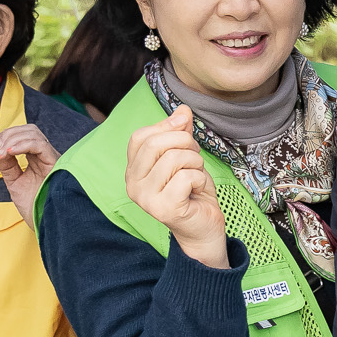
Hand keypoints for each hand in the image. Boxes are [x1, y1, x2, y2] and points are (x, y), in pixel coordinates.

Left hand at [0, 123, 58, 225]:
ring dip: (11, 140)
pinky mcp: (56, 164)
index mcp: (38, 159)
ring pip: (33, 134)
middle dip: (8, 134)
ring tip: (1, 153)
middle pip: (29, 130)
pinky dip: (22, 145)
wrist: (46, 224)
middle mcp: (47, 156)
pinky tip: (10, 152)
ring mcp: (52, 159)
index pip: (24, 135)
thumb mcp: (15, 182)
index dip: (6, 136)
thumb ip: (7, 166)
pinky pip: (40, 145)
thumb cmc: (35, 207)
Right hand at [124, 105, 226, 266]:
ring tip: (195, 177)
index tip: (185, 130)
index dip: (166, 126)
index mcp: (133, 170)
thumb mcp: (186, 156)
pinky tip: (196, 190)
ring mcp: (145, 198)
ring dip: (195, 163)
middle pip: (156, 144)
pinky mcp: (163, 208)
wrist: (204, 227)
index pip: (140, 136)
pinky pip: (186, 177)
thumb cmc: (192, 192)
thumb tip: (182, 109)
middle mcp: (132, 184)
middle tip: (195, 159)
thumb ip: (181, 133)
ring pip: (174, 158)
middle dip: (185, 143)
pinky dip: (199, 179)